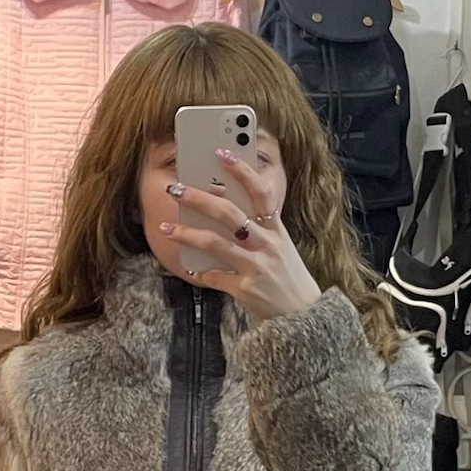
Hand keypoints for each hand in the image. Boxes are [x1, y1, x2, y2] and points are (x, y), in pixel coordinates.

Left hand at [160, 150, 321, 322]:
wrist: (304, 317)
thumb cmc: (287, 278)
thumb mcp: (281, 248)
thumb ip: (259, 229)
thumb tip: (223, 206)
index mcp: (276, 230)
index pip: (260, 192)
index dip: (241, 170)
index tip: (221, 152)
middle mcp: (267, 245)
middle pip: (229, 213)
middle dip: (199, 198)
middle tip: (176, 188)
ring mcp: (256, 268)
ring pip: (215, 243)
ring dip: (187, 233)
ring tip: (166, 227)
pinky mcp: (245, 291)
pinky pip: (215, 277)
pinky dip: (200, 273)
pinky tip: (190, 269)